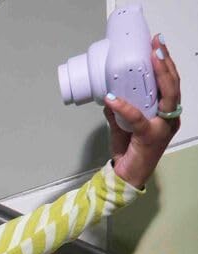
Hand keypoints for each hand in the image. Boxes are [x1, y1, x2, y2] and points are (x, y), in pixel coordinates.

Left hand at [106, 33, 181, 187]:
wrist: (125, 178)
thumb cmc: (128, 153)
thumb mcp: (122, 127)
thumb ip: (118, 112)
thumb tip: (109, 95)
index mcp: (167, 114)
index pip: (171, 85)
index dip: (166, 64)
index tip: (158, 46)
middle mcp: (170, 119)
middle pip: (174, 85)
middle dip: (166, 62)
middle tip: (157, 44)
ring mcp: (163, 128)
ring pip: (168, 96)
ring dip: (160, 75)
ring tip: (151, 57)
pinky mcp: (149, 137)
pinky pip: (138, 118)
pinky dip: (125, 107)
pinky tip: (113, 98)